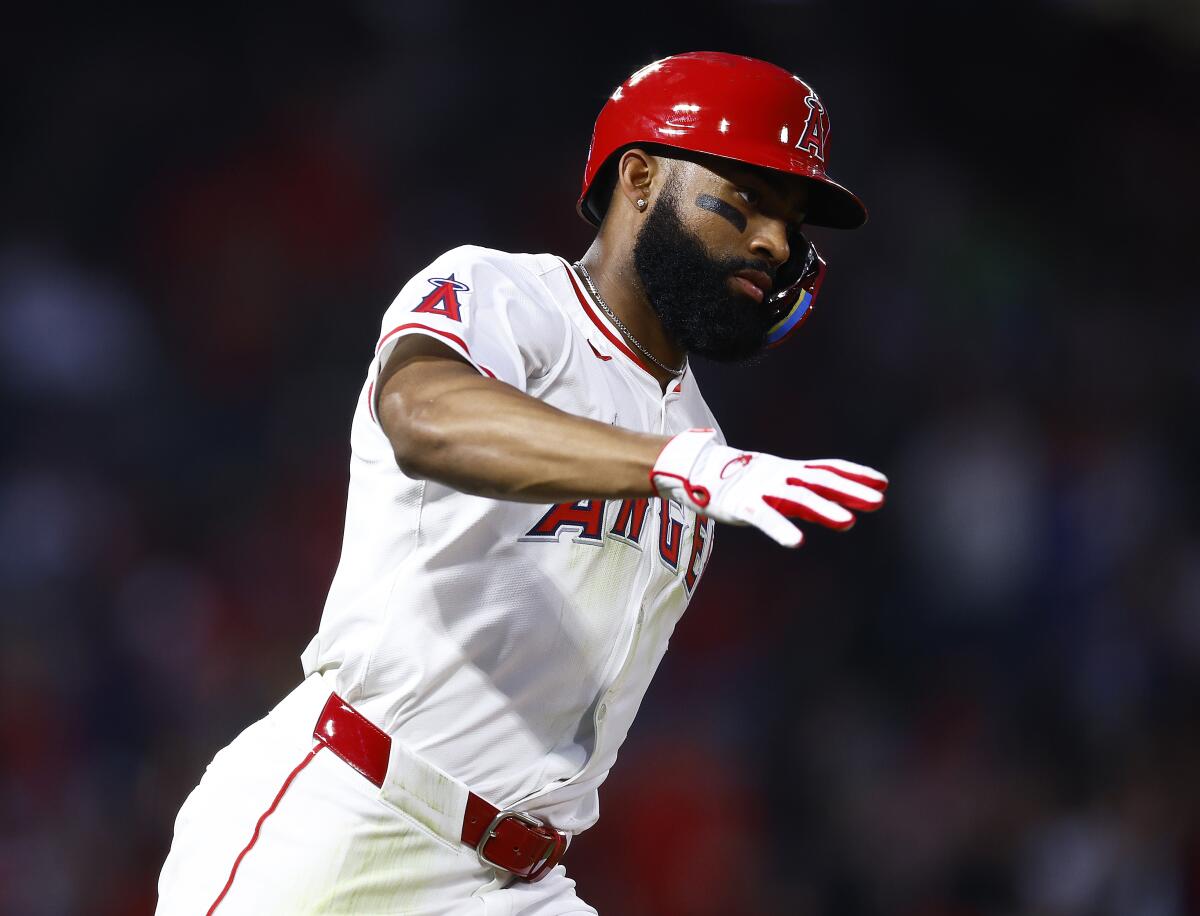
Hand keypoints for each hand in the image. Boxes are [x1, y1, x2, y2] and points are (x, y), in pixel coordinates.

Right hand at [650, 428, 887, 546]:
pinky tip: (797, 542)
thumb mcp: (778, 487)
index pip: (828, 469)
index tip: (883, 483)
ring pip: (798, 498)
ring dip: (824, 509)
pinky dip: (781, 529)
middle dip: (850, 490)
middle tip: (878, 501)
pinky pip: (764, 517)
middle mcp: (781, 476)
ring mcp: (762, 488)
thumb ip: (808, 500)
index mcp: (789, 471)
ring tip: (849, 523)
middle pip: (820, 481)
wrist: (696, 470)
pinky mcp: (743, 504)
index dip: (855, 474)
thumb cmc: (742, 482)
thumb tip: (841, 511)